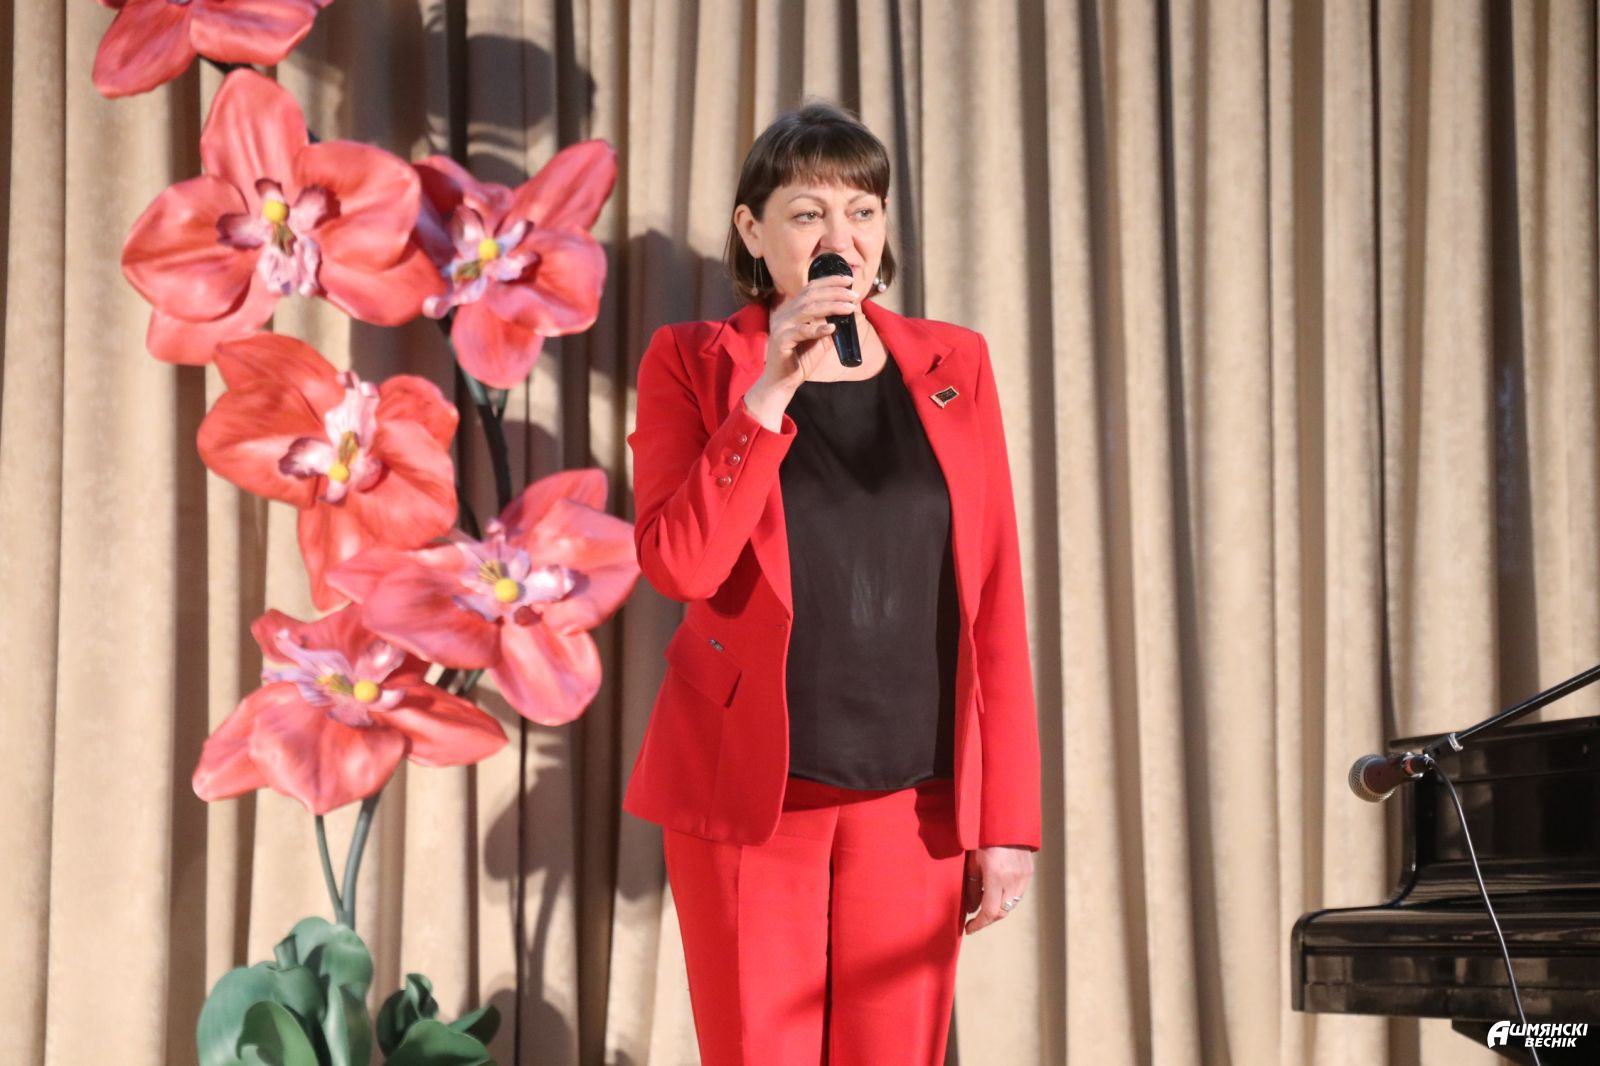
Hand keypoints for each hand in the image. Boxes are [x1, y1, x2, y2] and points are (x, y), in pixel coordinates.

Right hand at [753, 273, 860, 396]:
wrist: (782, 382)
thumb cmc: (801, 360)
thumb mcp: (820, 340)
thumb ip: (831, 325)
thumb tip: (851, 313)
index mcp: (793, 310)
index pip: (811, 288)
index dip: (830, 281)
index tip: (849, 280)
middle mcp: (785, 314)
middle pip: (811, 295)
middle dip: (835, 292)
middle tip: (854, 295)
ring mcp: (781, 326)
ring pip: (807, 310)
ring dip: (831, 306)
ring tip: (850, 308)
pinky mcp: (781, 341)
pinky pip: (800, 332)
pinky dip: (816, 329)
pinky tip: (831, 328)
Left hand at [962, 845, 1033, 934]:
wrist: (1005, 822)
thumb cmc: (983, 840)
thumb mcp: (972, 863)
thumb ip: (973, 889)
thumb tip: (971, 910)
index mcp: (996, 876)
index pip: (990, 911)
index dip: (979, 924)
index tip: (968, 929)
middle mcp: (1013, 879)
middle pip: (1002, 912)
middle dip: (987, 919)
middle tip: (974, 921)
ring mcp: (1023, 877)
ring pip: (1011, 904)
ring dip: (998, 909)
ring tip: (984, 905)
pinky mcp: (1029, 873)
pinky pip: (1017, 894)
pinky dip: (1006, 899)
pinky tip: (996, 893)